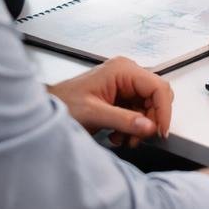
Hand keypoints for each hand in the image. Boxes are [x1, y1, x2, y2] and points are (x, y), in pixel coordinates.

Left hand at [49, 56, 173, 146]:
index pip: (158, 87)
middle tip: (138, 138)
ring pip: (148, 107)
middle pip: (155, 97)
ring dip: (139, 127)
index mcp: (122, 70)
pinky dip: (131, 126)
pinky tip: (117, 134)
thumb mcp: (94, 114)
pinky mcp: (120, 95)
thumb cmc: (62, 104)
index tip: (160, 131)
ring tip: (123, 139)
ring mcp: (124, 84)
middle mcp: (126, 73)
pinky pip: (137, 111)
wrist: (44, 111)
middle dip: (150, 121)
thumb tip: (150, 126)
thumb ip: (123, 120)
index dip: (163, 110)